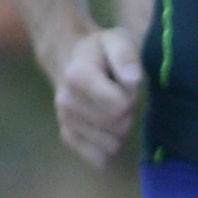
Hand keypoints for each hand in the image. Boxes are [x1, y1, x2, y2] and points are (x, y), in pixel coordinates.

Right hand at [54, 25, 144, 166]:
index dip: (130, 95)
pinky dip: (109, 147)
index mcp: (77, 75)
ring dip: (120, 128)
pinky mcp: (68, 136)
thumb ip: (126, 55)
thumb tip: (132, 80)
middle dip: (127, 111)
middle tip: (119, 93)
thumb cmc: (101, 50)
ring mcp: (65, 120)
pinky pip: (99, 158)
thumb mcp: (116, 39)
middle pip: (118, 125)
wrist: (71, 59)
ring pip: (111, 144)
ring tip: (111, 106)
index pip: (119, 106)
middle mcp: (66, 100)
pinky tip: (108, 128)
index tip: (125, 81)